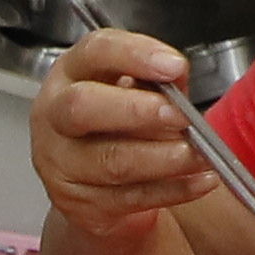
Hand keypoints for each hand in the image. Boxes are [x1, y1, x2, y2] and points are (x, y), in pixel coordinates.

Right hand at [30, 28, 225, 236]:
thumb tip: (178, 73)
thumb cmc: (118, 125)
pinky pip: (129, 197)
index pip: (94, 52)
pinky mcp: (79, 203)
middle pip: (82, 107)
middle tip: (180, 117)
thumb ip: (158, 78)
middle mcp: (54, 115)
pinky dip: (172, 190)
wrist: (94, 184)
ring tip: (199, 153)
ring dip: (163, 158)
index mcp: (70, 74)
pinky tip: (200, 180)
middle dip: (137, 110)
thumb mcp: (135, 90)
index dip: (135, 56)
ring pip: (110, 160)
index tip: (174, 66)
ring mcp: (61, 163)